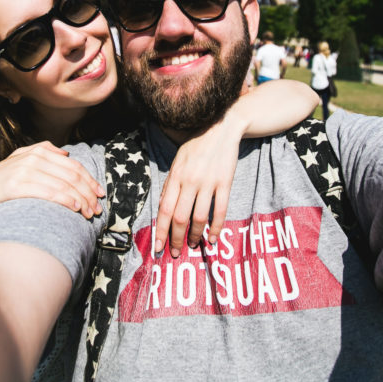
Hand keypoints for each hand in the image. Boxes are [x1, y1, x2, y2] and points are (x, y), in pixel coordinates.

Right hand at [0, 142, 104, 258]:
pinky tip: (74, 208)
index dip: (89, 180)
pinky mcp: (14, 185)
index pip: (72, 165)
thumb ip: (40, 153)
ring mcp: (21, 170)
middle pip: (70, 174)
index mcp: (36, 152)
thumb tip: (65, 152)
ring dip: (80, 199)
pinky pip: (47, 192)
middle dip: (87, 192)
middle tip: (98, 208)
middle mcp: (30, 158)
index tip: (100, 194)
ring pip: (62, 184)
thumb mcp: (20, 165)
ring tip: (89, 213)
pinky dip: (64, 200)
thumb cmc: (0, 186)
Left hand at [154, 122, 238, 258]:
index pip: (164, 209)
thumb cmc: (196, 146)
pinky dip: (216, 228)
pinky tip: (213, 239)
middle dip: (176, 239)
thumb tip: (164, 207)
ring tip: (193, 246)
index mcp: (176, 176)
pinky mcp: (225, 183)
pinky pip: (220, 211)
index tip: (158, 247)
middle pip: (180, 217)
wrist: (222, 128)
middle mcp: (190, 181)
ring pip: (199, 217)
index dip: (160, 230)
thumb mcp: (177, 161)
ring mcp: (208, 183)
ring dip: (195, 236)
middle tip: (175, 253)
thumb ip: (171, 184)